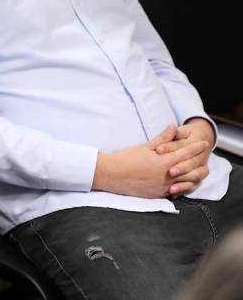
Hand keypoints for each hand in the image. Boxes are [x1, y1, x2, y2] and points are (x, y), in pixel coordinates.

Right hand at [93, 123, 208, 198]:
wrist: (115, 175)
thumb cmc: (128, 159)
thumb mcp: (146, 146)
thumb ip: (162, 138)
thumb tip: (172, 126)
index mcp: (166, 161)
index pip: (187, 152)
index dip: (196, 147)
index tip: (204, 144)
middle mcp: (169, 175)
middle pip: (192, 169)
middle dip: (200, 161)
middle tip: (205, 157)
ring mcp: (165, 186)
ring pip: (188, 182)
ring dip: (196, 176)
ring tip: (200, 171)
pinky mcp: (160, 193)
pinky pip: (178, 191)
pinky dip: (185, 186)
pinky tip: (187, 183)